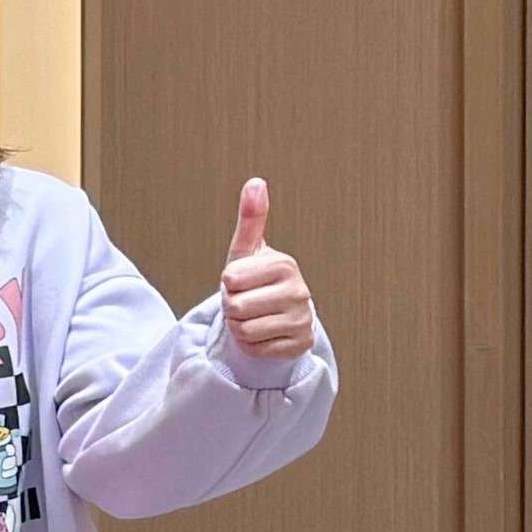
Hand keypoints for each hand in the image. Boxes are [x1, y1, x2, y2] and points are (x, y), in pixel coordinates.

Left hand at [219, 176, 318, 362]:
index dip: (228, 283)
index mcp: (285, 264)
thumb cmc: (255, 280)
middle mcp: (300, 291)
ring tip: (253, 317)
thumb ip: (251, 217)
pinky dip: (251, 345)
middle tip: (246, 302)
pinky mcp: (300, 345)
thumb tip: (256, 181)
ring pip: (243, 330)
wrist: (274, 315)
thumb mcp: (247, 250)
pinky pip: (256, 349)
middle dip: (231, 307)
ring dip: (239, 327)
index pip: (230, 279)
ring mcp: (303, 320)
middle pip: (235, 306)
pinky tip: (263, 334)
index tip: (242, 282)